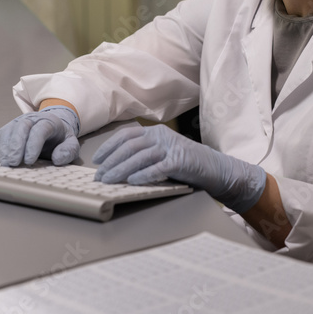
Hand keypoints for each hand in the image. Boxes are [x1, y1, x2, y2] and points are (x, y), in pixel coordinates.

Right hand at [0, 105, 80, 165]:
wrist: (52, 128)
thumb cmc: (60, 139)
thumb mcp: (71, 144)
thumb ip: (68, 151)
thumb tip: (58, 158)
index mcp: (49, 121)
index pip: (40, 130)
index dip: (33, 145)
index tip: (30, 161)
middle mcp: (32, 119)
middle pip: (22, 127)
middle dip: (16, 146)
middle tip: (14, 163)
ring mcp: (18, 122)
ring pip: (8, 130)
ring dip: (5, 148)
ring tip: (7, 163)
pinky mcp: (8, 128)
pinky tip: (1, 158)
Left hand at [92, 124, 265, 212]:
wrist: (215, 168)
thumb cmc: (186, 164)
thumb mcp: (163, 153)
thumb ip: (144, 154)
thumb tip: (115, 166)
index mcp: (156, 132)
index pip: (126, 135)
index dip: (109, 146)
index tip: (97, 160)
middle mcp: (162, 136)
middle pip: (130, 146)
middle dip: (112, 161)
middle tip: (99, 176)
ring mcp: (171, 147)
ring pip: (141, 156)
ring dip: (122, 169)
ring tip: (109, 181)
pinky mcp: (180, 161)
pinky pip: (158, 167)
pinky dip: (143, 174)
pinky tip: (132, 182)